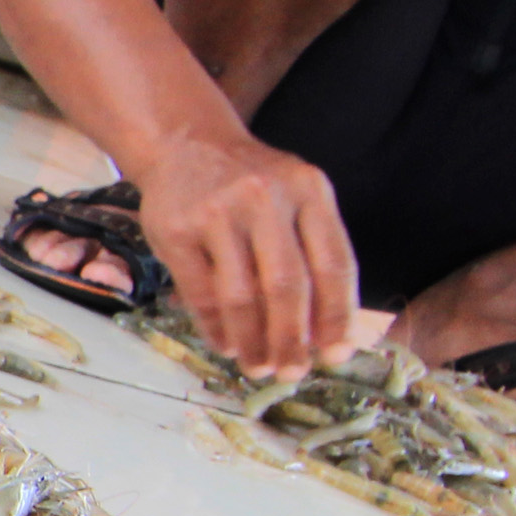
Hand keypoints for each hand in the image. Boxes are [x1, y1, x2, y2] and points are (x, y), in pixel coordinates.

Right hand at [136, 135, 361, 380]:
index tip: (336, 355)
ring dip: (252, 341)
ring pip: (242, 296)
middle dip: (292, 339)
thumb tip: (326, 335)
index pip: (334, 264)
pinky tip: (226, 344)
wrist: (187, 143)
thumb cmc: (251, 187)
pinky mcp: (177, 229)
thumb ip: (313, 254)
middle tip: (293, 372)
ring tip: (259, 366)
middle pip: (287, 285)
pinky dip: (216, 328)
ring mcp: (218, 212)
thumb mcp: (294, 200)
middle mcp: (266, 197)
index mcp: (309, 190)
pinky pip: (201, 293)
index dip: (338, 316)